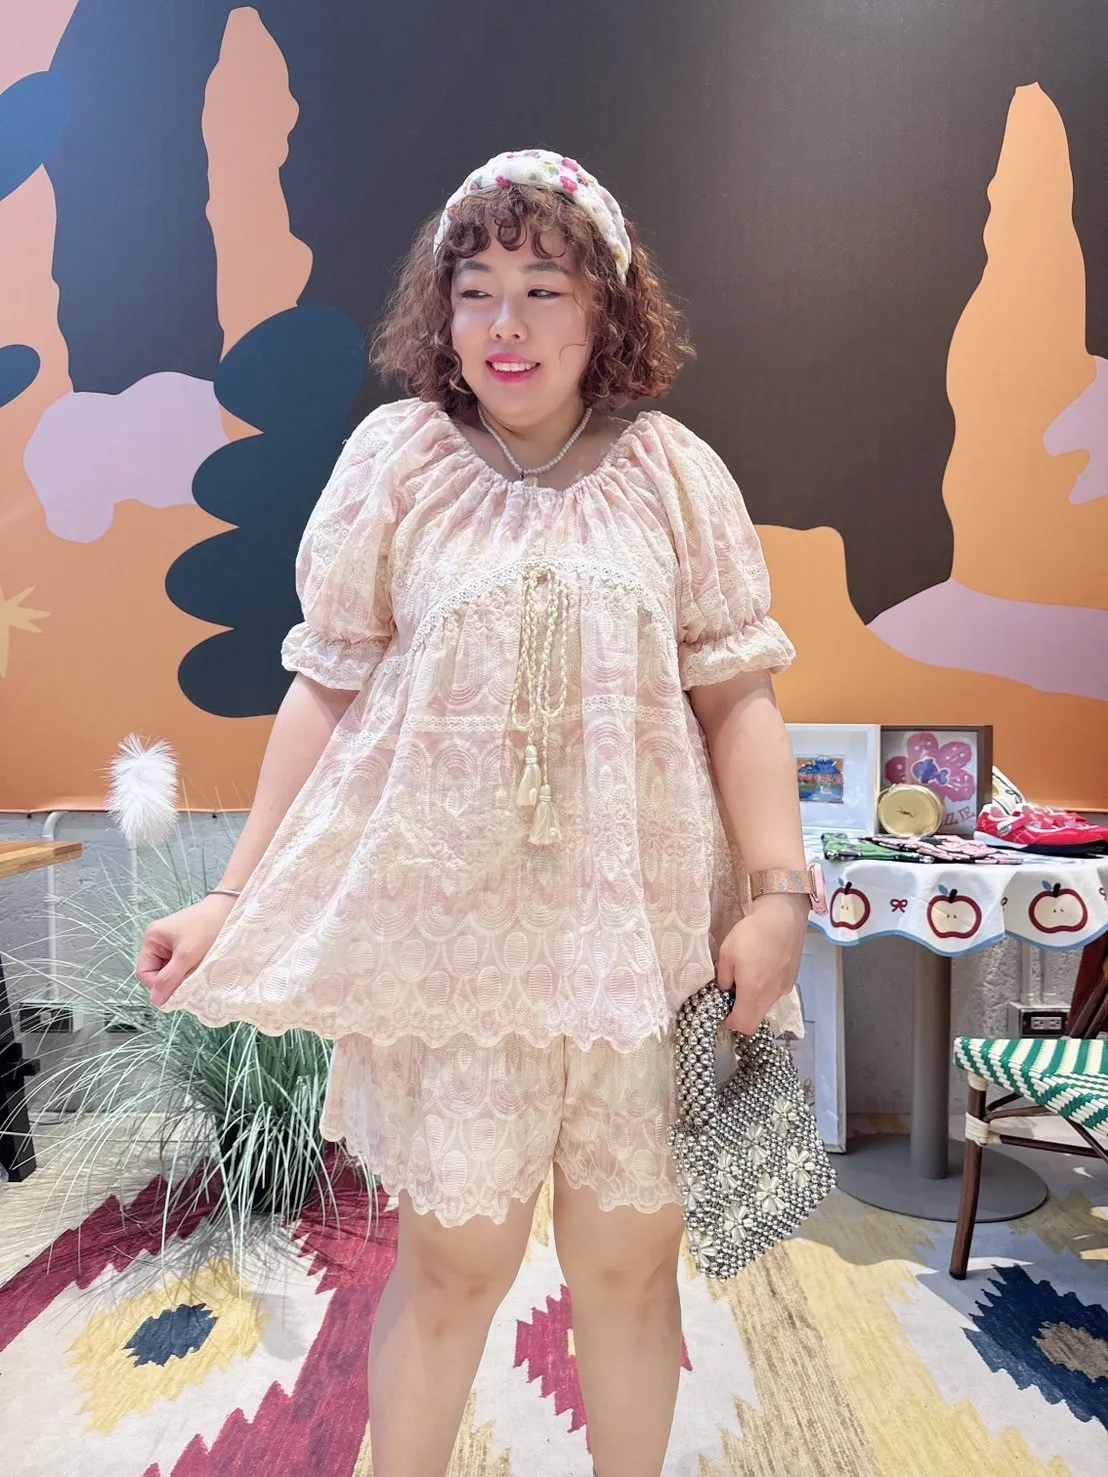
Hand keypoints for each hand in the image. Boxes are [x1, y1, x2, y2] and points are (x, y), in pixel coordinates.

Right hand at [136, 894, 236, 1007]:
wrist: (230, 908)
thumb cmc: (207, 928)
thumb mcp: (187, 956)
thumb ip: (169, 979)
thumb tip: (155, 1001)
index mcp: (151, 939)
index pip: (144, 973)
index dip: (158, 985)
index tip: (178, 991)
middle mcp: (157, 940)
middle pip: (156, 972)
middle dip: (171, 980)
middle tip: (190, 982)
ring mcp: (169, 942)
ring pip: (169, 970)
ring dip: (181, 975)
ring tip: (196, 971)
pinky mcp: (182, 944)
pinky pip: (178, 964)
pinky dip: (187, 968)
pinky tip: (199, 966)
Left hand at [717, 893, 807, 1033]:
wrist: (783, 916)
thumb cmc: (751, 933)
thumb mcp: (727, 953)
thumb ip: (724, 978)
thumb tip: (725, 989)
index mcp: (753, 992)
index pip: (743, 1024)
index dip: (730, 1024)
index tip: (721, 1014)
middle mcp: (771, 995)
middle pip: (755, 1019)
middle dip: (741, 1015)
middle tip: (730, 999)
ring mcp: (784, 988)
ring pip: (765, 1006)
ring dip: (753, 1002)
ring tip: (746, 978)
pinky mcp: (792, 978)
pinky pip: (775, 993)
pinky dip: (765, 990)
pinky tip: (761, 970)